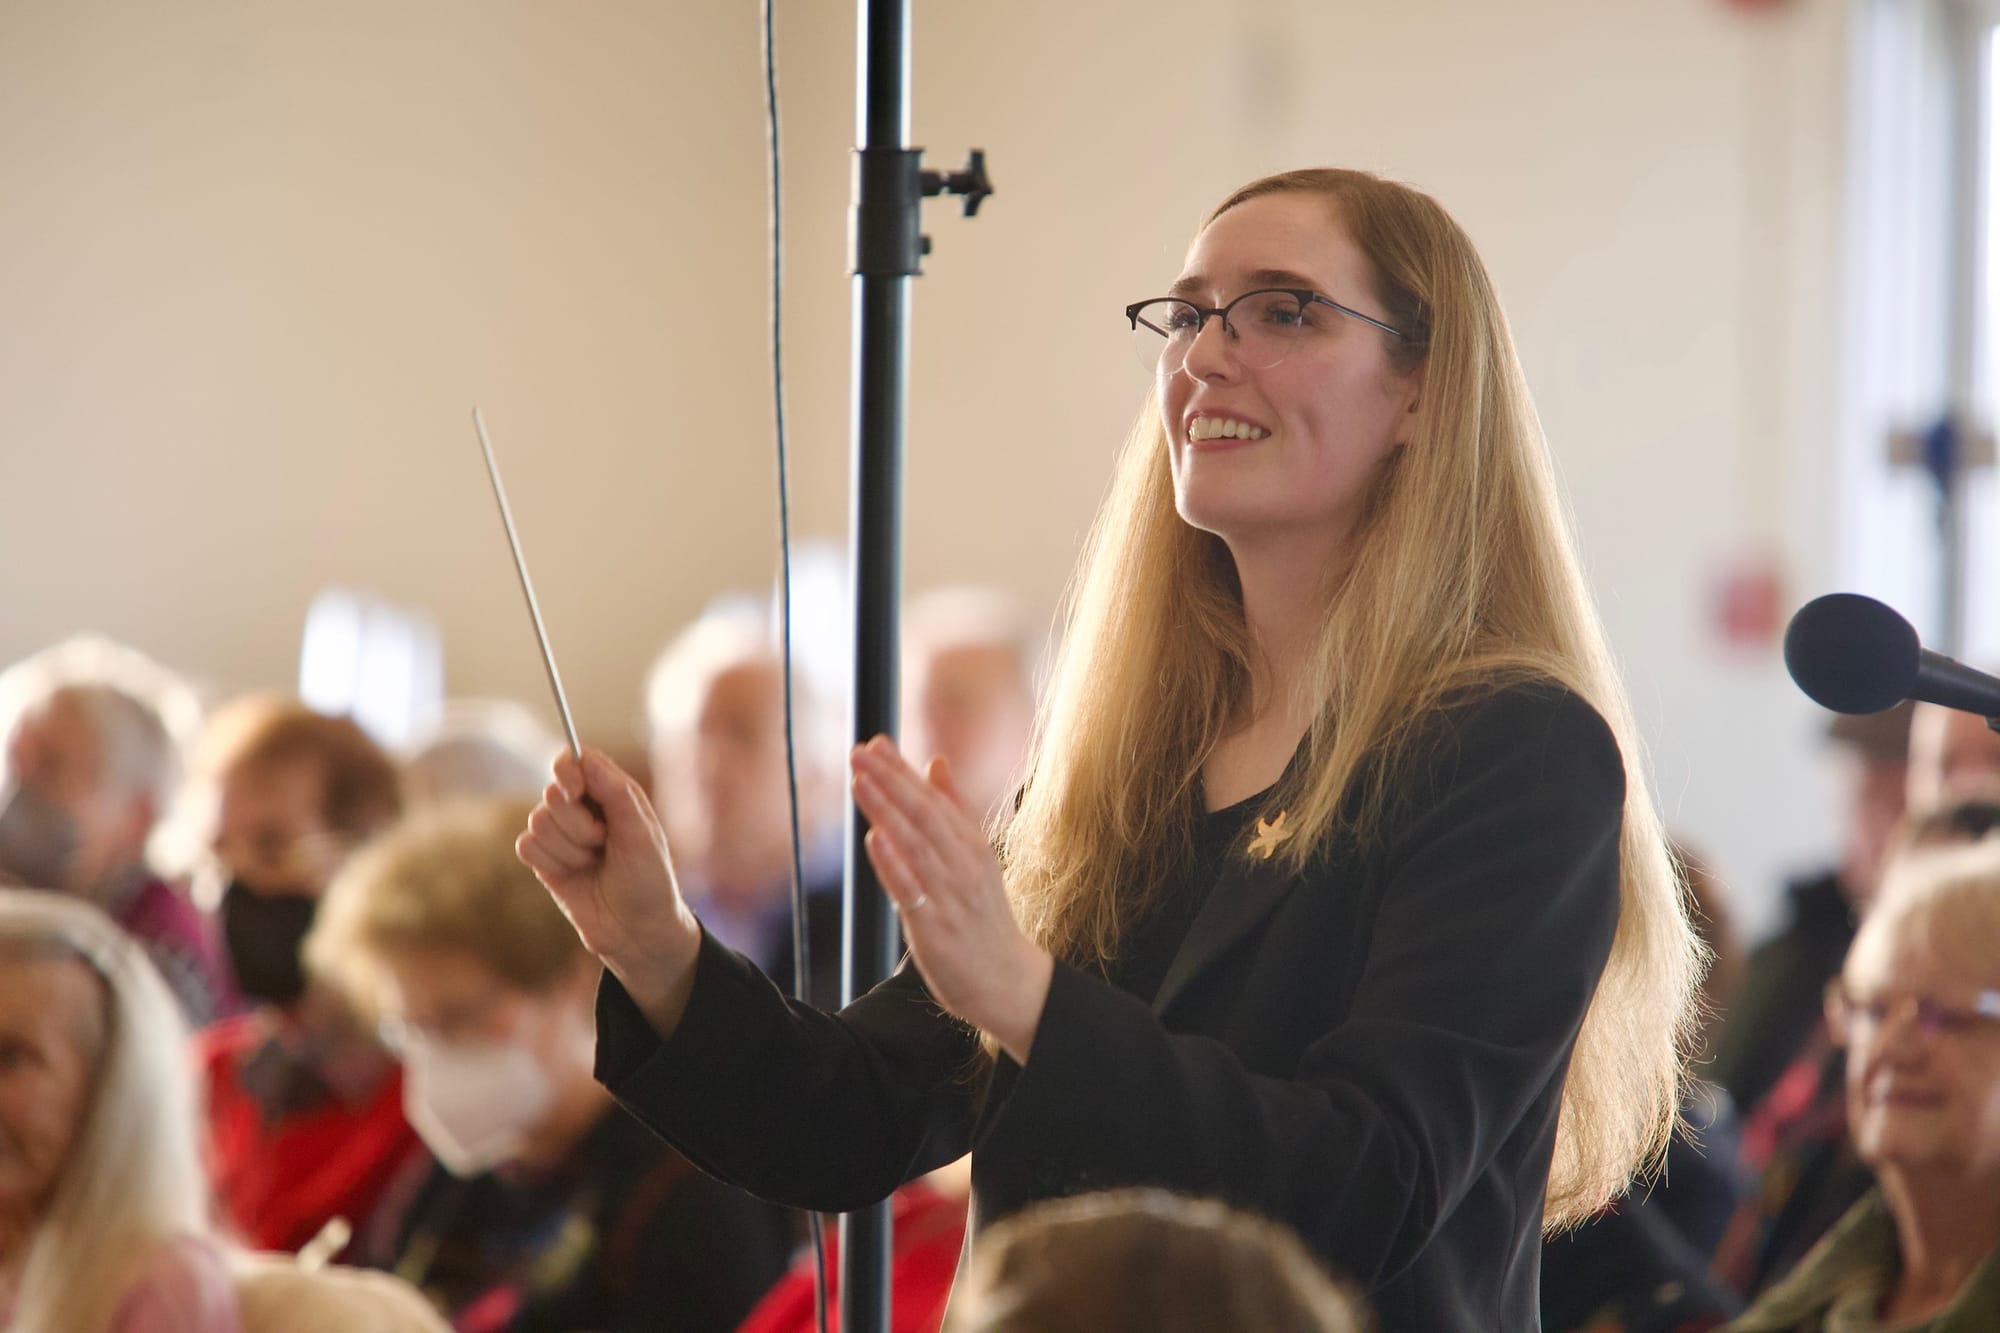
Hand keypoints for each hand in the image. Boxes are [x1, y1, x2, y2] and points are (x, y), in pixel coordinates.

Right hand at [517, 747, 701, 1034]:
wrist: (636, 932)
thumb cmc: (649, 880)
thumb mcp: (642, 834)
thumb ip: (616, 794)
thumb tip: (584, 758)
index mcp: (612, 792)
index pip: (575, 760)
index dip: (567, 770)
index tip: (574, 792)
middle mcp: (584, 808)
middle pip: (552, 792)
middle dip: (577, 825)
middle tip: (603, 845)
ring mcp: (561, 833)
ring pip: (537, 821)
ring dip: (568, 849)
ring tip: (593, 865)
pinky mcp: (544, 859)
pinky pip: (526, 846)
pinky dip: (550, 863)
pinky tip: (573, 876)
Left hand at [851, 736, 1053, 1062]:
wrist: (1006, 979)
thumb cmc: (983, 917)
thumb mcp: (975, 855)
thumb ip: (955, 809)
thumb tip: (937, 762)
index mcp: (970, 844)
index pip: (932, 799)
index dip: (902, 771)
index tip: (876, 743)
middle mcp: (962, 863)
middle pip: (923, 815)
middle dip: (891, 780)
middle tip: (861, 751)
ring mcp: (950, 894)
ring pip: (915, 846)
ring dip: (887, 811)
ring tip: (861, 782)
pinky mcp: (935, 925)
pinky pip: (912, 891)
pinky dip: (893, 864)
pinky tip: (874, 840)